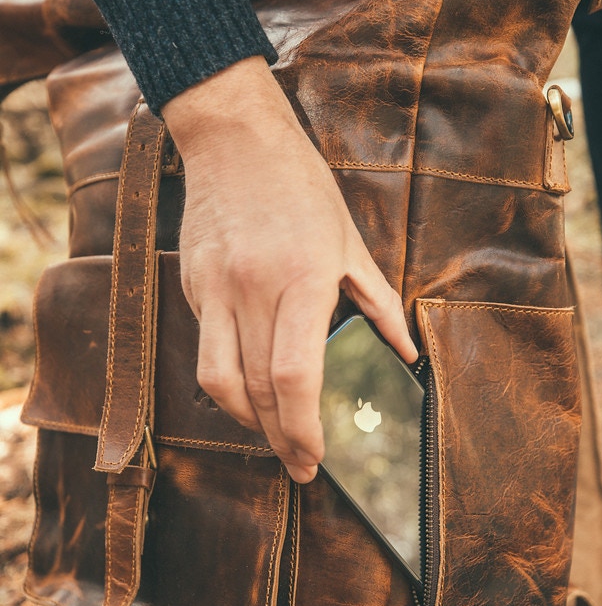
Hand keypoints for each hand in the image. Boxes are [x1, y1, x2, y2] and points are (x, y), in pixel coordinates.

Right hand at [163, 56, 417, 483]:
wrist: (234, 141)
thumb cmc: (301, 188)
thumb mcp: (351, 242)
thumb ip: (379, 304)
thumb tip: (404, 355)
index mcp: (303, 278)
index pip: (295, 375)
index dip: (303, 427)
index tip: (316, 457)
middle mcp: (252, 289)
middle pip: (257, 390)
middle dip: (279, 439)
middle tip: (299, 464)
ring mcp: (215, 289)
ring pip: (218, 381)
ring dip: (246, 421)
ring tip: (271, 435)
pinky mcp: (193, 287)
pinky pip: (207, 350)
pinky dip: (228, 382)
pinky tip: (250, 387)